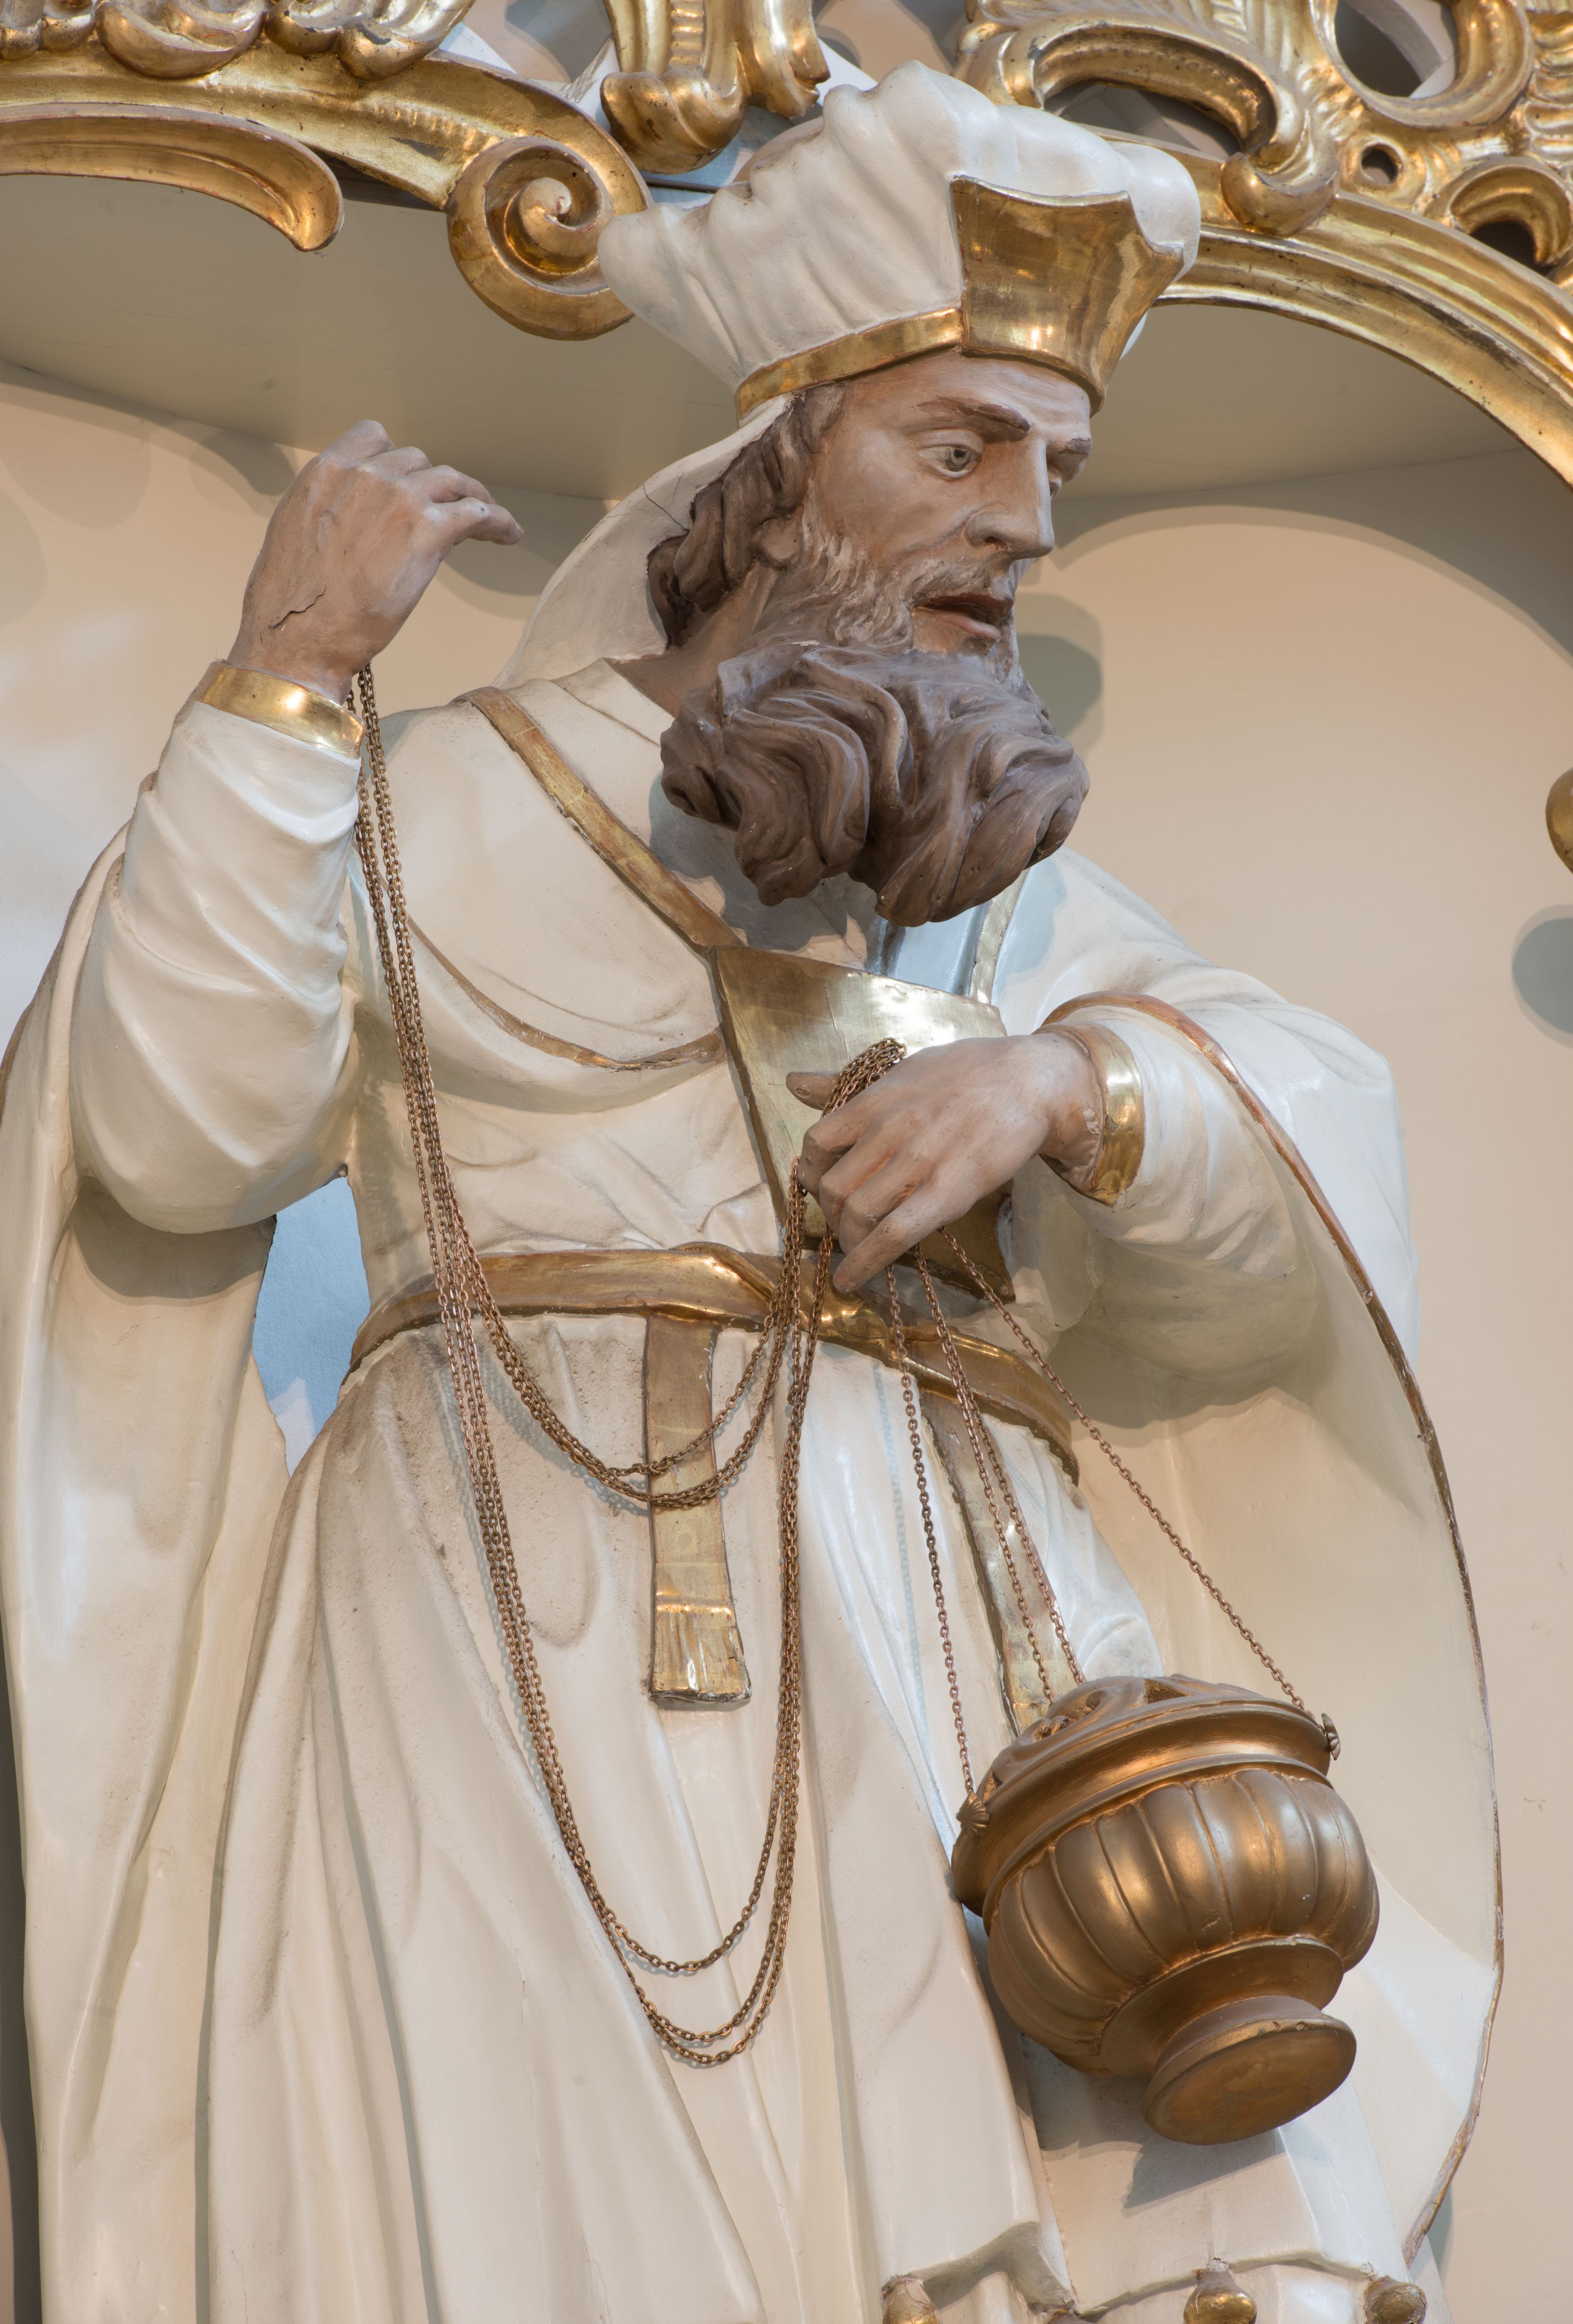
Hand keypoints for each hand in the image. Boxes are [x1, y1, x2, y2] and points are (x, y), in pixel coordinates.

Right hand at [227, 419, 521, 702]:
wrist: (299, 635)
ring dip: (473, 497)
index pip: (375, 437)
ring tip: (490, 518)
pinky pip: (479, 515)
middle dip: (434, 485)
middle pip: (418, 461)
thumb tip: (356, 523)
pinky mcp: (429, 531)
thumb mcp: (297, 533)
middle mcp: (365, 474)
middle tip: (451, 511)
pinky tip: (511, 535)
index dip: (398, 461)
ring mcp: (399, 498)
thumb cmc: (294, 603)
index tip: (410, 481)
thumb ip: (329, 512)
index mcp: (326, 471)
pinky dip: (500, 522)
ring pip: (452, 481)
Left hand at [789, 1032, 1101, 1293]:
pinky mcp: (951, 1191)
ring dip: (847, 1240)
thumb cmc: (966, 1073)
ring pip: (857, 1214)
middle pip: (832, 1187)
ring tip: (855, 1248)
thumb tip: (792, 1082)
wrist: (1029, 1080)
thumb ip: (845, 1085)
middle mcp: (889, 1130)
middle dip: (829, 1214)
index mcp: (874, 1100)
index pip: (817, 1143)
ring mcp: (919, 1162)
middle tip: (842, 1222)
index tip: (820, 1187)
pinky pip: (895, 1234)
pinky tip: (851, 1279)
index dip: (810, 1174)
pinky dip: (865, 1262)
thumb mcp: (901, 1070)